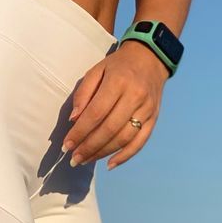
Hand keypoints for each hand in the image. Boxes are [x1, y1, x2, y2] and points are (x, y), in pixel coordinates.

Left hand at [61, 41, 168, 169]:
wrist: (150, 59)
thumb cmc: (118, 65)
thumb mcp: (96, 70)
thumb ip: (83, 93)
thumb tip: (74, 119)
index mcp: (118, 82)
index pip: (96, 113)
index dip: (80, 131)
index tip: (67, 144)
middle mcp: (135, 97)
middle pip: (109, 128)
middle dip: (89, 146)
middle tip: (74, 158)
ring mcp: (147, 110)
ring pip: (124, 138)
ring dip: (103, 153)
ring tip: (86, 159)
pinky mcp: (154, 119)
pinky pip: (140, 142)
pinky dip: (125, 156)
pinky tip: (110, 164)